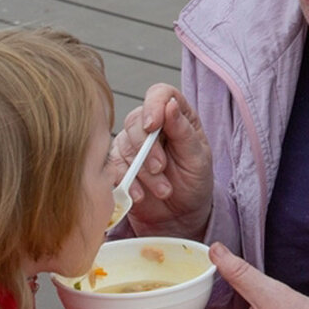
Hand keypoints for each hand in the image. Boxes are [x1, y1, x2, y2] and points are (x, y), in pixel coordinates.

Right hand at [112, 84, 211, 238]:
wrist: (180, 215)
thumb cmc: (193, 182)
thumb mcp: (197, 158)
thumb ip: (183, 131)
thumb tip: (170, 104)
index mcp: (176, 115)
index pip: (160, 94)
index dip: (153, 105)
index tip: (153, 126)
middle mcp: (151, 125)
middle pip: (136, 120)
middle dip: (147, 148)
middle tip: (161, 169)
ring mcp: (132, 143)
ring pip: (124, 145)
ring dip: (142, 172)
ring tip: (163, 190)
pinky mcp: (117, 163)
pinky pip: (112, 166)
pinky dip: (126, 181)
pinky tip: (140, 195)